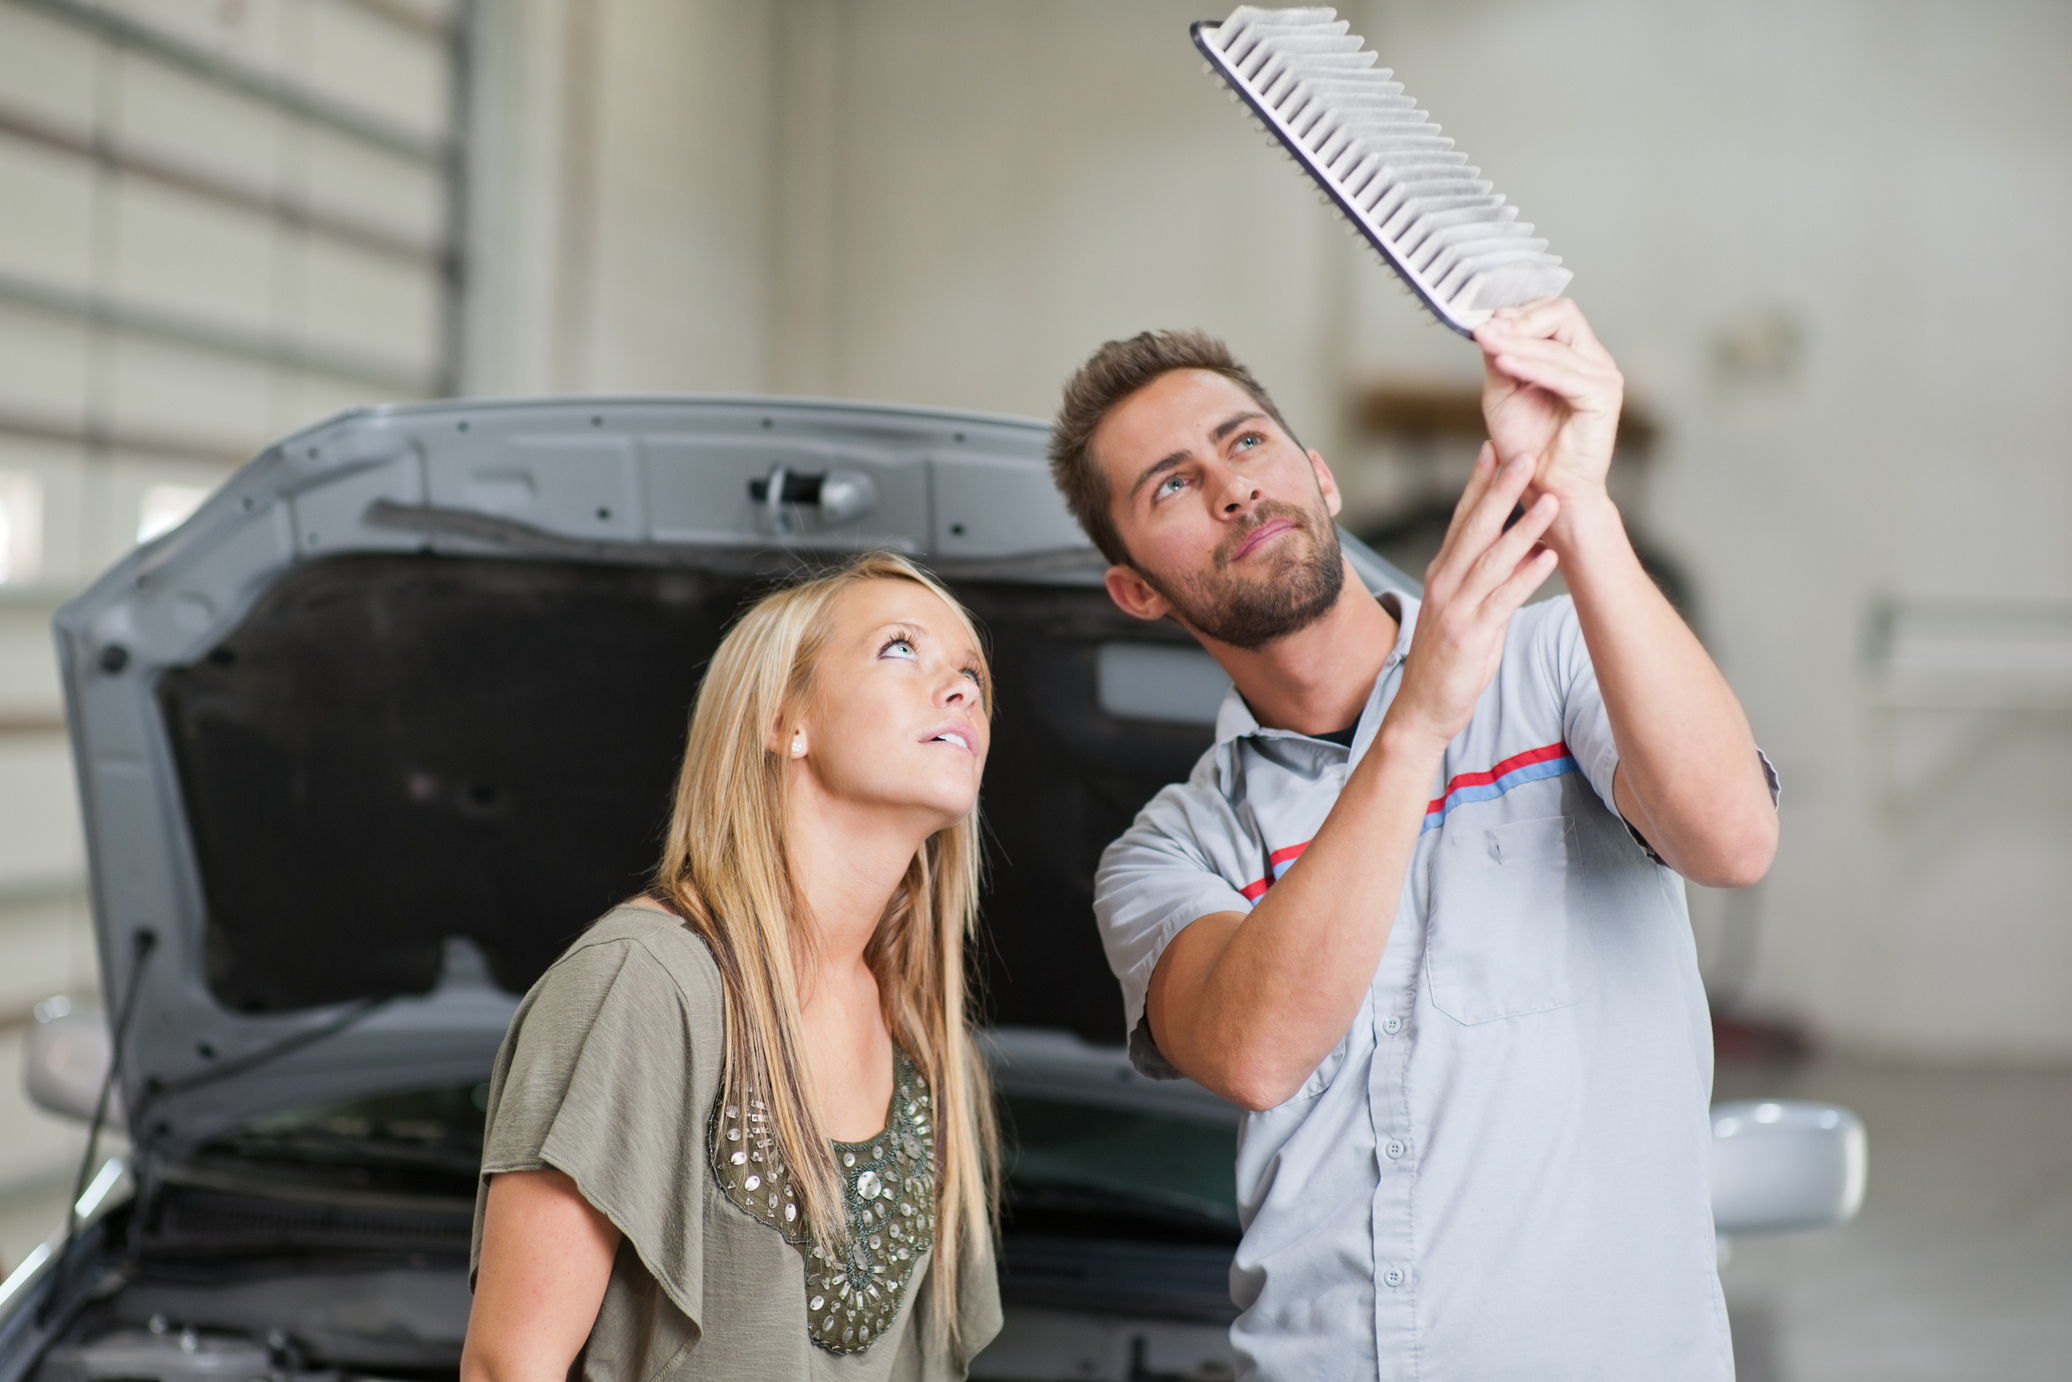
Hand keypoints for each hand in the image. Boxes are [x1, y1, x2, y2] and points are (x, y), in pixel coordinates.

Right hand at [1388, 443, 1560, 749]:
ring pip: (1492, 559)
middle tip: (1523, 455)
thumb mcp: (1461, 609)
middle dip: (1500, 489)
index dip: (1478, 482)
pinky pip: (1503, 600)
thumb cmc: (1446, 659)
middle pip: (1475, 528)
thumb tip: (1521, 546)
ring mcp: (1456, 609)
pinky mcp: (1471, 635)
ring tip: (1550, 501)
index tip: (1494, 448)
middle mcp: (1445, 584)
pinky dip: (1526, 577)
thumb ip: (1486, 577)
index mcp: (1442, 573)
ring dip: (1524, 527)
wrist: (1421, 709)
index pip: (1460, 518)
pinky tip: (1548, 558)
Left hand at [1474, 297, 1623, 534]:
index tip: (1483, 321)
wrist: (1545, 490)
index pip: (1552, 310)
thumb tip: (1491, 323)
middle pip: (1562, 312)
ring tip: (1485, 341)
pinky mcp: (1603, 396)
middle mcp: (1593, 360)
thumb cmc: (1527, 446)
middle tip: (1484, 329)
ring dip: (1515, 341)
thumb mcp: (1503, 393)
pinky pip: (1563, 373)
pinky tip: (1503, 362)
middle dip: (1519, 320)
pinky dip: (1530, 365)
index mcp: (1574, 355)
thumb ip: (1501, 358)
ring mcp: (1603, 376)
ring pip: (1557, 343)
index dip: (1517, 312)